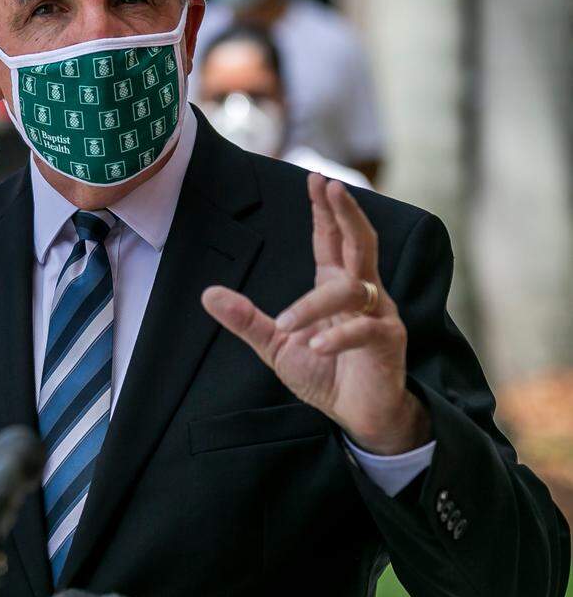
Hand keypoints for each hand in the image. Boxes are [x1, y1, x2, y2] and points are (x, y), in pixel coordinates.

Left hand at [202, 174, 429, 454]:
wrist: (359, 417)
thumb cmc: (325, 374)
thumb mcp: (277, 344)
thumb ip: (247, 319)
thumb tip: (208, 293)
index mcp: (336, 286)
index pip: (332, 239)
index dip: (326, 210)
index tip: (317, 179)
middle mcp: (362, 293)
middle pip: (359, 241)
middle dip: (346, 212)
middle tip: (331, 183)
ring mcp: (379, 315)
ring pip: (354, 290)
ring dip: (316, 304)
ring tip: (289, 325)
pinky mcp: (389, 342)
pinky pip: (365, 331)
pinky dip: (337, 337)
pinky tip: (316, 345)